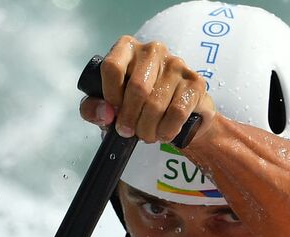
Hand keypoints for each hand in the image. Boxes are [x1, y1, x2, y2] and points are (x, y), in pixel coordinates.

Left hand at [79, 35, 217, 145]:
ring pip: (156, 104)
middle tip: (129, 133)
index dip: (111, 96)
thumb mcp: (109, 106)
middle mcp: (153, 50)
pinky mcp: (195, 83)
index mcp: (127, 48)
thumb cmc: (138, 106)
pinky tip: (163, 134)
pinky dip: (167, 130)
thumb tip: (105, 113)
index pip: (112, 67)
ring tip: (147, 135)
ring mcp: (176, 64)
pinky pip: (177, 112)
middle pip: (137, 88)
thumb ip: (93, 109)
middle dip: (130, 118)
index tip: (114, 113)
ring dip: (148, 129)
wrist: (179, 113)